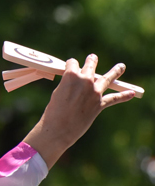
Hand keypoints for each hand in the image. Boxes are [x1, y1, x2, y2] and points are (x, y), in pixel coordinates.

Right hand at [23, 54, 135, 168]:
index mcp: (71, 75)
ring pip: (107, 78)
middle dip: (91, 61)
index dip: (70, 66)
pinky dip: (123, 96)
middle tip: (93, 57)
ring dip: (115, 72)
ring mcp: (94, 92)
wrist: (60, 128)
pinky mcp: (99, 104)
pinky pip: (114, 99)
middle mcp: (85, 81)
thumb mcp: (58, 92)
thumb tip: (76, 84)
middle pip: (90, 66)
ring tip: (121, 66)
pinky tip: (131, 93)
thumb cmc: (54, 110)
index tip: (69, 67)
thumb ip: (68, 84)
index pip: (72, 63)